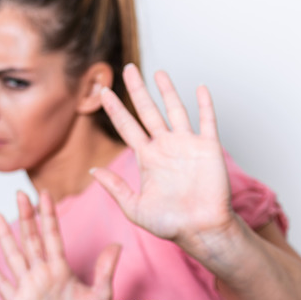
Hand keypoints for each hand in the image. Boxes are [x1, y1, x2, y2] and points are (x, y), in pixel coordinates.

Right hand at [0, 190, 121, 299]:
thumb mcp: (100, 295)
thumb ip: (106, 270)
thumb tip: (117, 245)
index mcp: (60, 269)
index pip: (52, 236)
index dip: (48, 216)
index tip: (45, 194)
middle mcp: (42, 274)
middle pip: (31, 239)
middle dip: (26, 216)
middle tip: (21, 193)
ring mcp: (28, 287)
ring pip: (14, 255)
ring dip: (5, 236)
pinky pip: (3, 284)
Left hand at [92, 64, 236, 253]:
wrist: (201, 230)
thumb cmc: (170, 224)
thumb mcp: (134, 208)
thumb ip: (115, 188)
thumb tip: (92, 171)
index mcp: (147, 158)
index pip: (126, 126)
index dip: (114, 108)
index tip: (102, 92)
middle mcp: (165, 147)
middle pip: (147, 111)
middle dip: (137, 89)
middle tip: (128, 69)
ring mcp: (187, 145)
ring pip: (175, 109)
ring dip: (167, 90)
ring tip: (158, 72)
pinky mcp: (208, 148)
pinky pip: (206, 120)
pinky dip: (204, 104)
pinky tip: (200, 88)